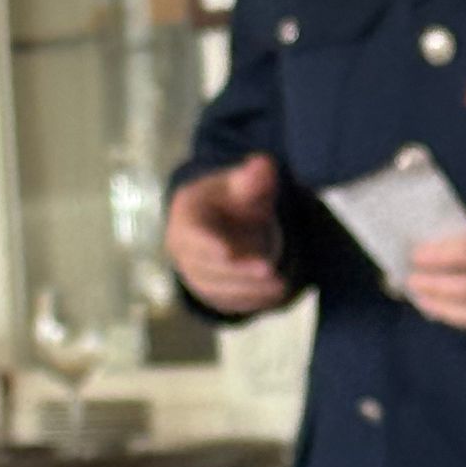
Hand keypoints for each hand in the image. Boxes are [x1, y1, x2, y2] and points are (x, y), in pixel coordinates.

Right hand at [166, 155, 290, 316]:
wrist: (228, 224)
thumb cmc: (234, 199)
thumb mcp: (243, 184)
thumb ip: (253, 177)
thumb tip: (264, 165)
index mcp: (187, 215)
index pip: (191, 233)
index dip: (207, 244)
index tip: (226, 252)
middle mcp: (184, 247)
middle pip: (207, 265)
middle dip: (238, 270)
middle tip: (269, 270)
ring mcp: (195, 272)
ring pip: (218, 288)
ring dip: (250, 289)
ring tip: (281, 285)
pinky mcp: (211, 291)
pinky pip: (228, 301)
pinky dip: (252, 300)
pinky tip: (276, 295)